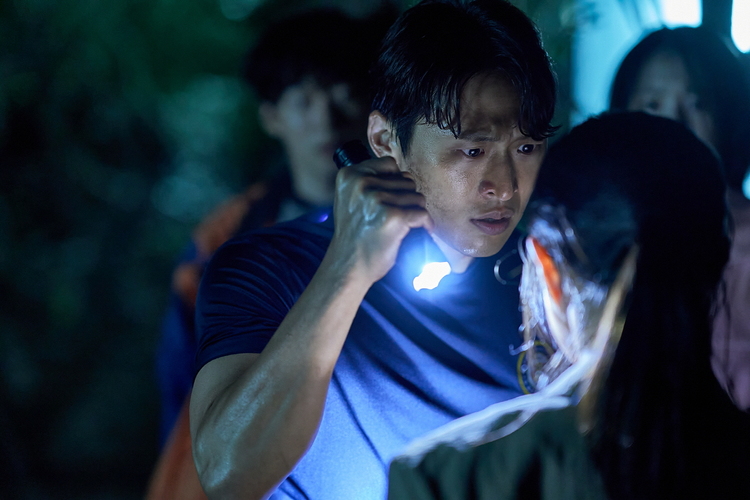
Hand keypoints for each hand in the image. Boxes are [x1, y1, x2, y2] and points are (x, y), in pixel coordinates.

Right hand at [329, 156, 432, 283]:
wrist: (348, 267)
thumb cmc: (353, 235)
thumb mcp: (349, 199)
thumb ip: (367, 182)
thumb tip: (403, 174)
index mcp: (349, 175)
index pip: (389, 164)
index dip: (396, 181)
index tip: (392, 198)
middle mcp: (361, 184)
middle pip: (407, 180)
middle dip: (407, 198)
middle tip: (394, 217)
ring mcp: (377, 199)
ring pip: (417, 197)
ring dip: (415, 212)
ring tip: (401, 226)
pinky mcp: (394, 217)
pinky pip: (422, 214)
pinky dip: (426, 224)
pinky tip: (419, 231)